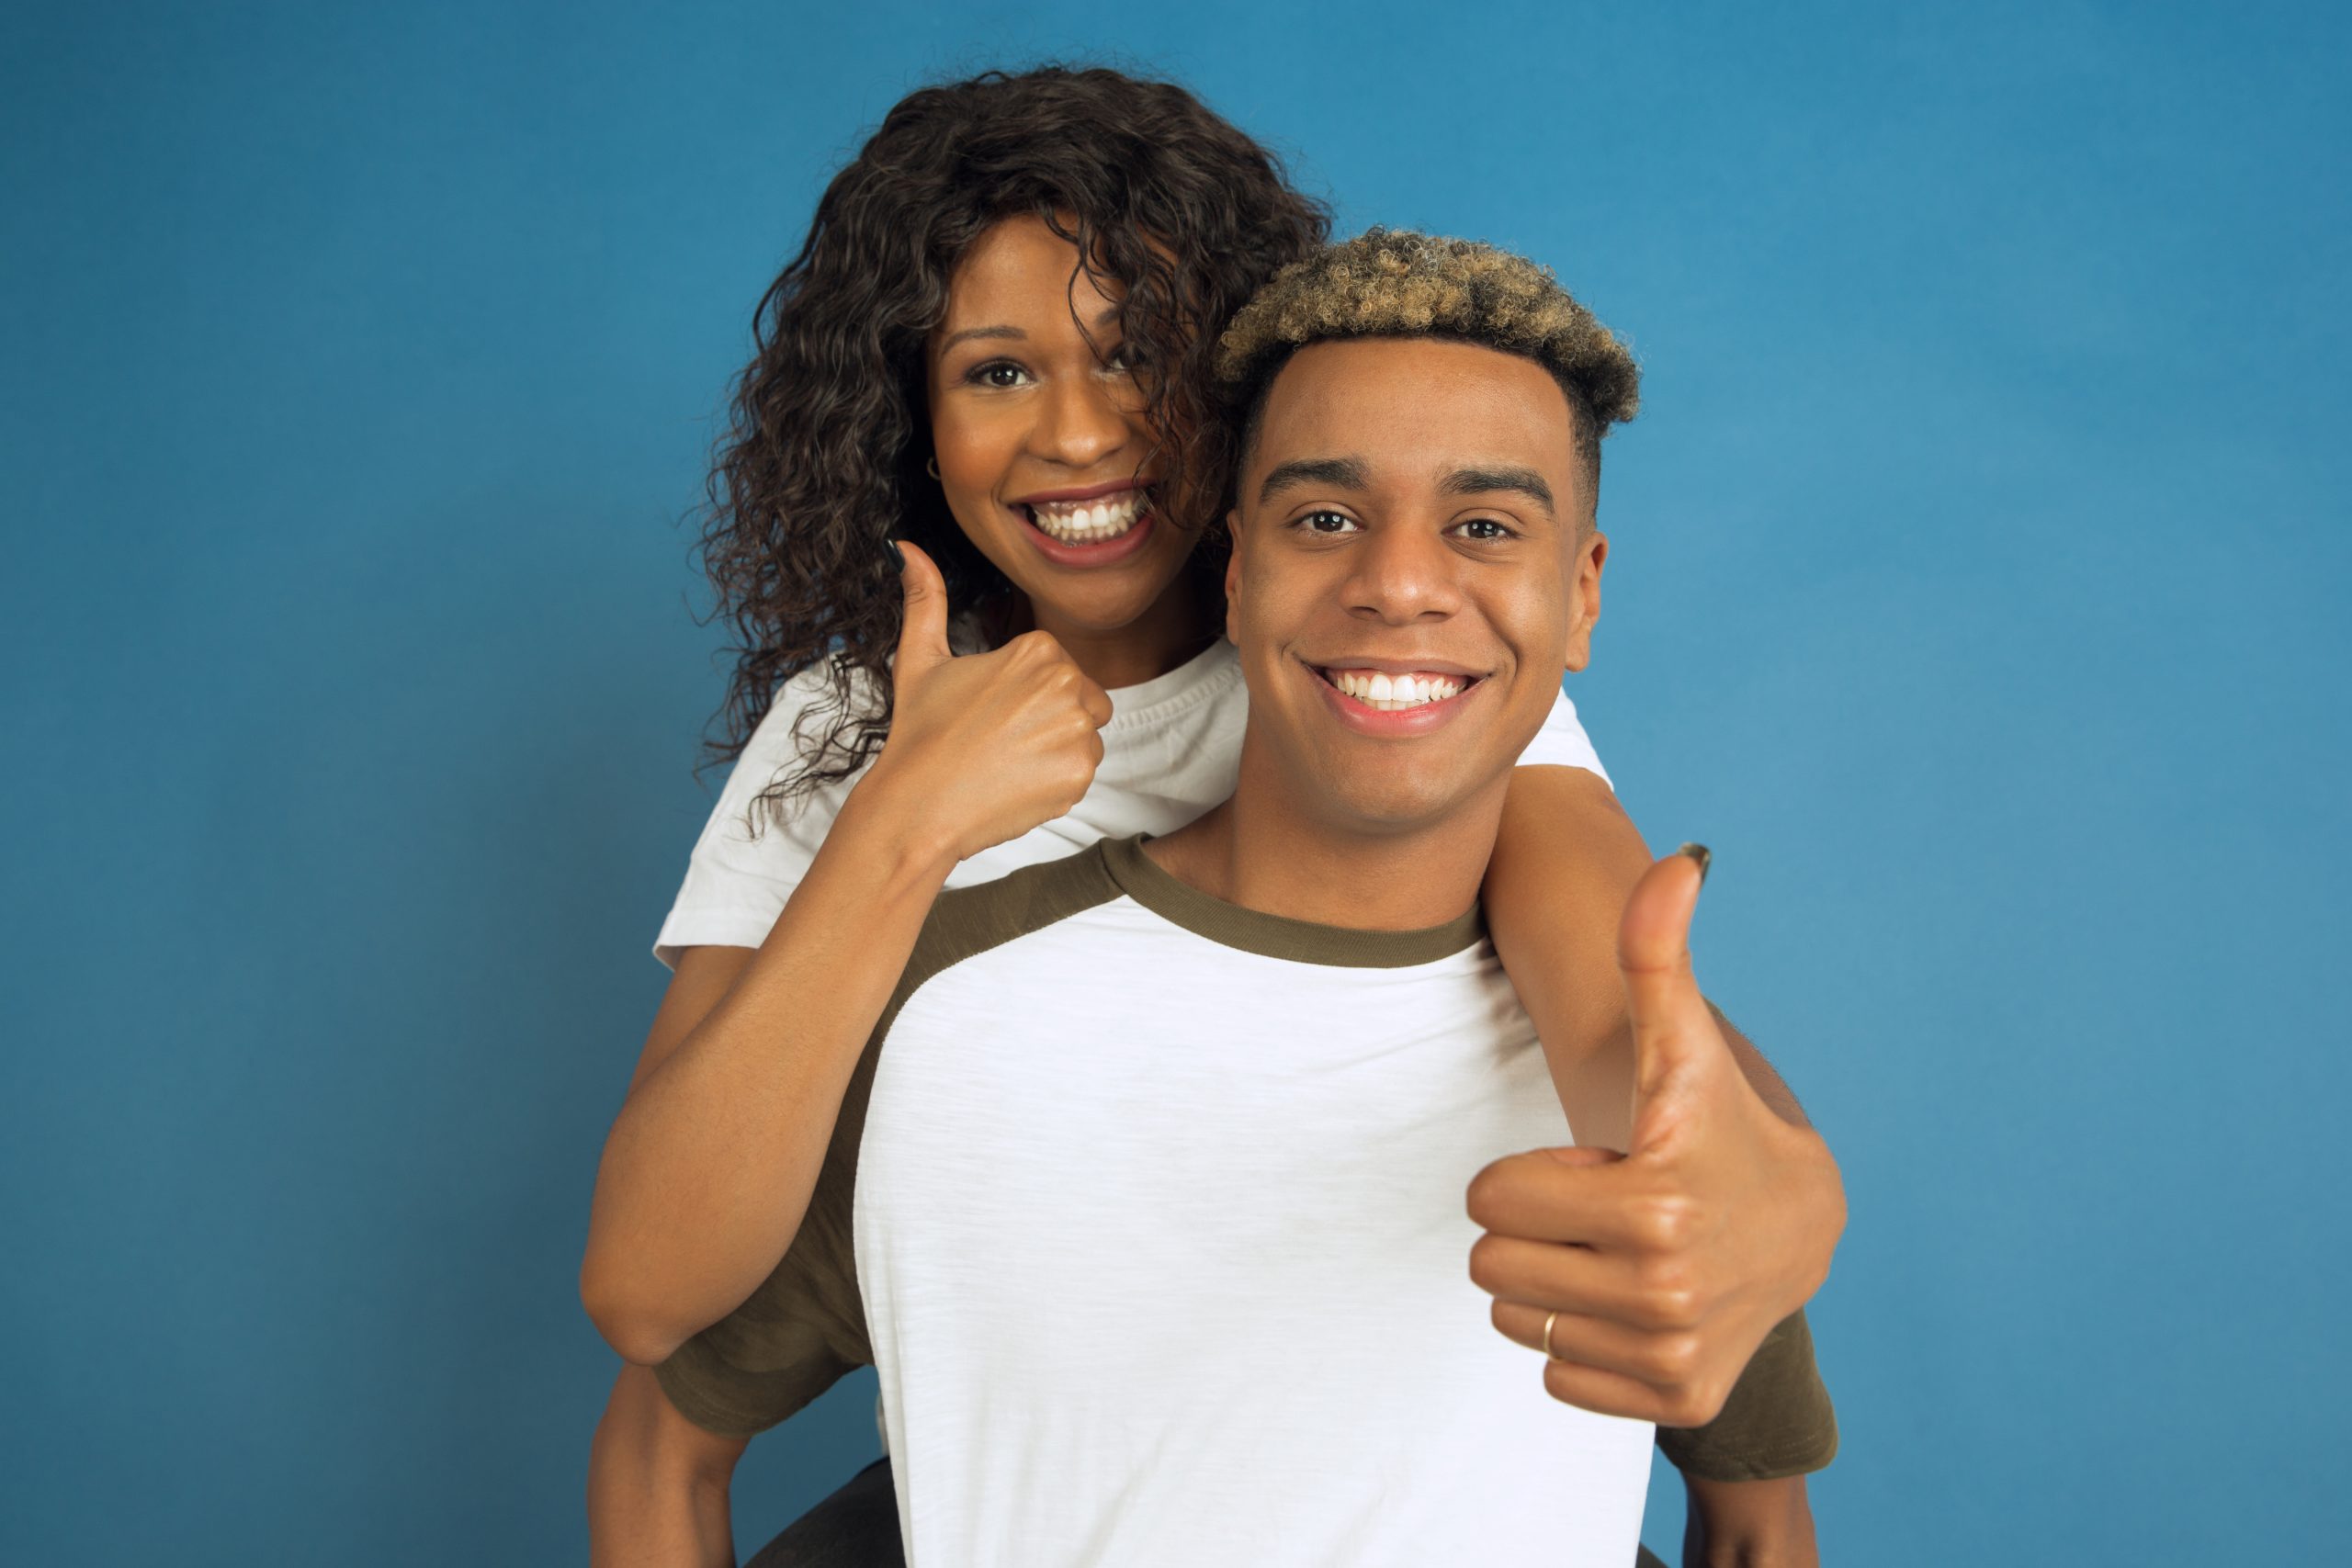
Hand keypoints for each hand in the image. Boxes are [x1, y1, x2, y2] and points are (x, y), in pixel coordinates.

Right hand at [860, 542, 1113, 864]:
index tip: (994, 714)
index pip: (1060, 670)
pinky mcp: (1081, 774)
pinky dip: (1056, 782)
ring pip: (1086, 738)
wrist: (918, 805)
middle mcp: (1067, 684)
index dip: (1028, 696)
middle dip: (1050, 719)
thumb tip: (906, 548)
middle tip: (1000, 740)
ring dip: (1056, 751)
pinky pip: (1083, 772)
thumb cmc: (920, 732)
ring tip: (1007, 762)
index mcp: (1038, 650)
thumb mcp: (919, 658)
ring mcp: (1078, 731)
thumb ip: (924, 599)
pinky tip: (1016, 784)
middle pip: (1082, 701)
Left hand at [1465, 847, 1845, 1425]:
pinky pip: (1556, 1375)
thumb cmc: (1718, 1127)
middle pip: (1492, 1264)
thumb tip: (1679, 860)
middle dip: (1529, 1229)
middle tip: (1596, 1208)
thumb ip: (1658, 951)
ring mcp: (1669, 1350)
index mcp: (1654, 1198)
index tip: (1593, 1163)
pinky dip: (1581, 1343)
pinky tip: (1631, 1302)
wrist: (1803, 1234)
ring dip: (1548, 1284)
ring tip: (1613, 1251)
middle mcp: (1664, 1285)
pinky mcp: (1674, 1398)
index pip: (1488, 1198)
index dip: (1527, 1172)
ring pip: (1515, 1320)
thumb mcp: (1685, 1044)